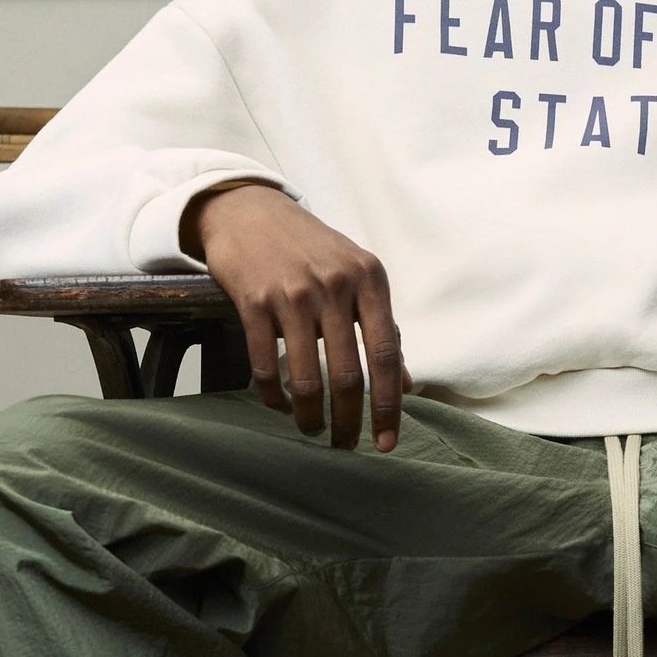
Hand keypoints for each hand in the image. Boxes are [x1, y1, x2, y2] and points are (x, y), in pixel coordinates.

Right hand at [181, 182, 414, 449]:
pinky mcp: (253, 300)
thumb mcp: (358, 276)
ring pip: (305, 377)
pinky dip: (272, 395)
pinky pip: (263, 364)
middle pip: (346, 375)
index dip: (389, 405)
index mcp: (369, 279)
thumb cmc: (313, 250)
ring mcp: (292, 293)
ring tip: (312, 429)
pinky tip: (278, 405)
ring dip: (309, 416)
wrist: (251, 211)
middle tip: (345, 445)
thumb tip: (405, 385)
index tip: (387, 442)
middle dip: (347, 421)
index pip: (385, 354)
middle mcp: (334, 285)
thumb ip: (382, 327)